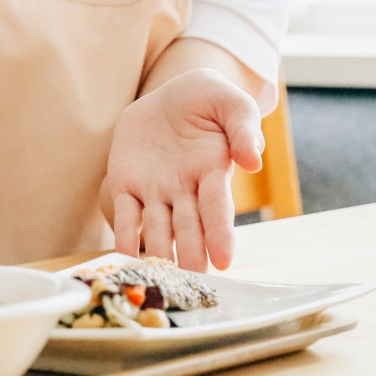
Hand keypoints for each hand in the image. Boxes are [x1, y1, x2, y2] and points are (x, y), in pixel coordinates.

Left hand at [100, 68, 263, 271]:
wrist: (171, 95)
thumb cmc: (209, 100)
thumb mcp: (233, 104)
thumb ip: (244, 129)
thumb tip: (252, 160)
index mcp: (213, 172)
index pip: (218, 209)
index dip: (220, 234)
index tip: (225, 260)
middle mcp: (186, 190)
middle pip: (189, 227)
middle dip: (190, 253)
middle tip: (191, 280)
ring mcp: (156, 190)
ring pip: (158, 228)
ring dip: (158, 252)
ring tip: (158, 278)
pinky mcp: (128, 183)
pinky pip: (126, 214)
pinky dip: (125, 235)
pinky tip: (123, 258)